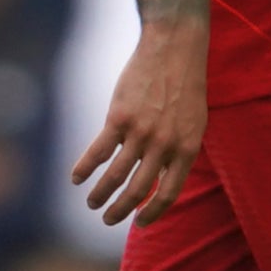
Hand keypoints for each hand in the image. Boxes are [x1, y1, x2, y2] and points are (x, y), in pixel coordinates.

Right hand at [71, 22, 207, 225]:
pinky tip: (76, 178)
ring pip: (116, 175)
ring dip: (101, 195)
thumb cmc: (185, 85)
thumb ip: (179, 150)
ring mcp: (141, 132)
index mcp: (187, 149)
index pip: (169, 193)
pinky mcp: (119, 117)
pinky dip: (85, 168)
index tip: (139, 223)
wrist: (174, 47)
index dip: (153, 213)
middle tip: (108, 220)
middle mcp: (165, 145)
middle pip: (139, 190)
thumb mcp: (194, 122)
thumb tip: (161, 178)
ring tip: (92, 205)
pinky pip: (98, 151)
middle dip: (121, 211)